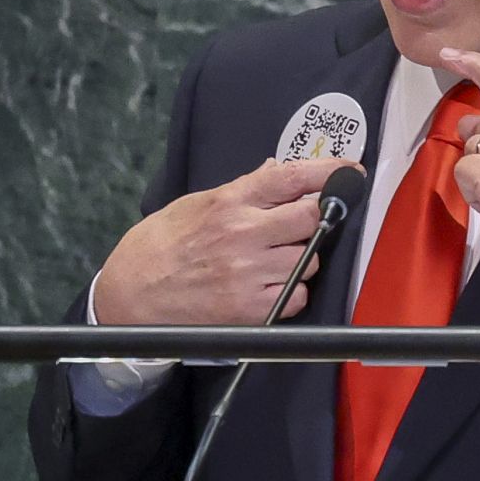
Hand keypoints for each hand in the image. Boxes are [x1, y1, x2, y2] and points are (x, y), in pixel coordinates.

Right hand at [94, 157, 355, 324]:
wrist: (129, 296)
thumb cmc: (160, 246)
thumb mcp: (195, 204)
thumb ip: (242, 189)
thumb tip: (277, 170)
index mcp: (230, 202)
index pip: (291, 178)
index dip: (328, 172)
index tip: (350, 171)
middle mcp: (244, 235)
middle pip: (311, 218)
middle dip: (316, 218)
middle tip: (306, 223)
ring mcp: (249, 275)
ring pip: (308, 261)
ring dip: (301, 259)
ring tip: (273, 260)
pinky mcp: (251, 310)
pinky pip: (297, 297)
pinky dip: (291, 292)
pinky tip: (268, 287)